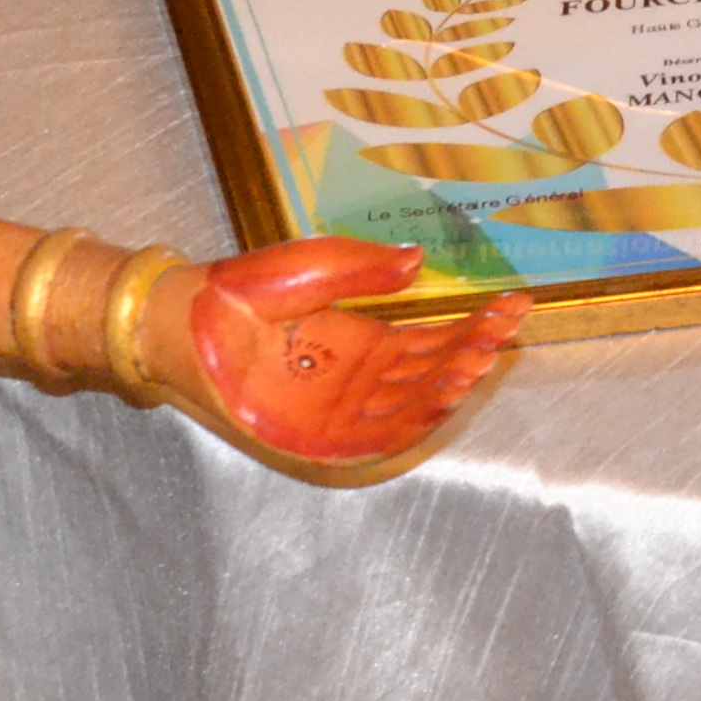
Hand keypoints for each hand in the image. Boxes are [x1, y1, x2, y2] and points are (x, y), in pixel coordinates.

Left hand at [173, 236, 525, 466]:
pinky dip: (406, 427)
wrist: (188, 317)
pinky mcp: (313, 436)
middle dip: (469, 358)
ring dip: (446, 392)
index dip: (473, 328)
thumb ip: (366, 269)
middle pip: (429, 377)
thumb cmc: (243, 289)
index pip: (432, 341)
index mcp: (364, 342)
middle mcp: (359, 380)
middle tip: (499, 337)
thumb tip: (420, 260)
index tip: (512, 308)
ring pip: (409, 409)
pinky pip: (368, 439)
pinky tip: (436, 405)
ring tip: (476, 365)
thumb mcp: (316, 263)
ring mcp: (338, 410)